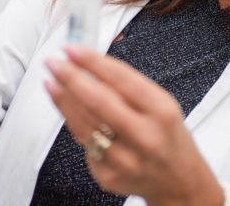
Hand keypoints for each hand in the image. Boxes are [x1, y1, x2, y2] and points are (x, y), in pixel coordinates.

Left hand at [44, 45, 223, 205]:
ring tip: (51, 80)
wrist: (178, 182)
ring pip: (84, 123)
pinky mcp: (107, 175)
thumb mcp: (162, 105)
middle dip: (71, 78)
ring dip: (63, 99)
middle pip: (99, 102)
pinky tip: (66, 106)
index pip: (122, 80)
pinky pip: (83, 142)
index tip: (73, 49)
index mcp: (162, 113)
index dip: (93, 62)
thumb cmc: (168, 136)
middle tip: (54, 62)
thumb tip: (90, 64)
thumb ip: (129, 87)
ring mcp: (124, 159)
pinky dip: (73, 121)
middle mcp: (144, 137)